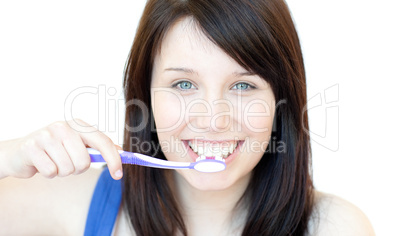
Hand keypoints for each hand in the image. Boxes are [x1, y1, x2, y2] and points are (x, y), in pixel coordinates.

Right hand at [0, 119, 122, 179]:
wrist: (21, 151)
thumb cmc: (55, 149)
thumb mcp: (78, 144)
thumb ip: (98, 147)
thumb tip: (121, 152)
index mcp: (78, 125)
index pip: (102, 141)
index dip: (113, 159)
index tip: (118, 175)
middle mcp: (63, 126)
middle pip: (84, 161)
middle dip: (77, 169)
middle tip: (67, 163)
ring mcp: (46, 135)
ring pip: (68, 168)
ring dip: (62, 172)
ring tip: (53, 162)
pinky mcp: (31, 147)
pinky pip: (50, 171)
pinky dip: (48, 173)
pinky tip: (42, 164)